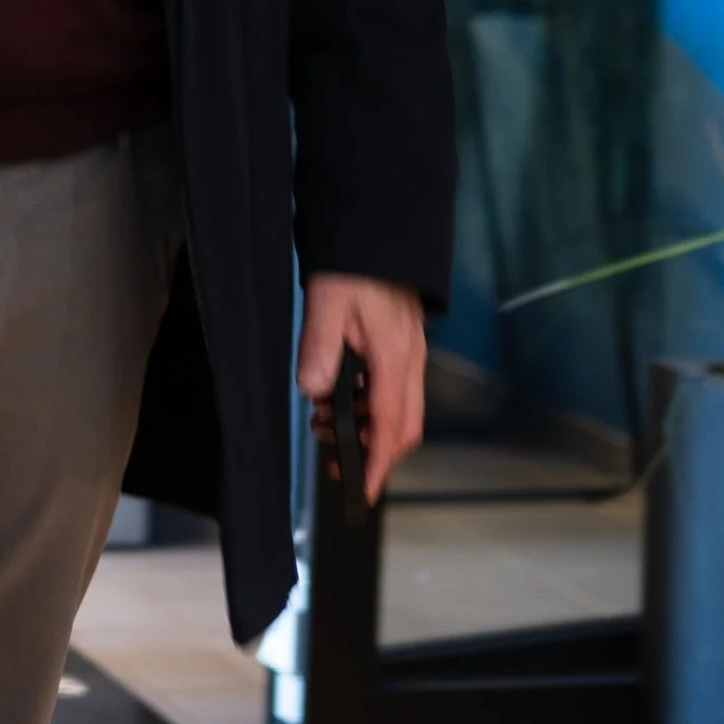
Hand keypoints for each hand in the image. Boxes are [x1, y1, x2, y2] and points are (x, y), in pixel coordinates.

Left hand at [296, 274, 425, 505]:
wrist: (378, 232)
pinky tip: (341, 398)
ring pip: (401, 411)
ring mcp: (411, 354)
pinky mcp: (403, 346)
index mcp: (395, 357)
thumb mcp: (326, 304)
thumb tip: (312, 392)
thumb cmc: (354, 266)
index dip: (376, 462)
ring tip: (325, 424)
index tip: (361, 491)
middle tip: (336, 463)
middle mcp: (410, 361)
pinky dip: (371, 407)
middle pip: (404, 427)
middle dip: (375, 454)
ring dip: (369, 428)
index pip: (390, 424)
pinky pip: (394, 391)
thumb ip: (319, 350)